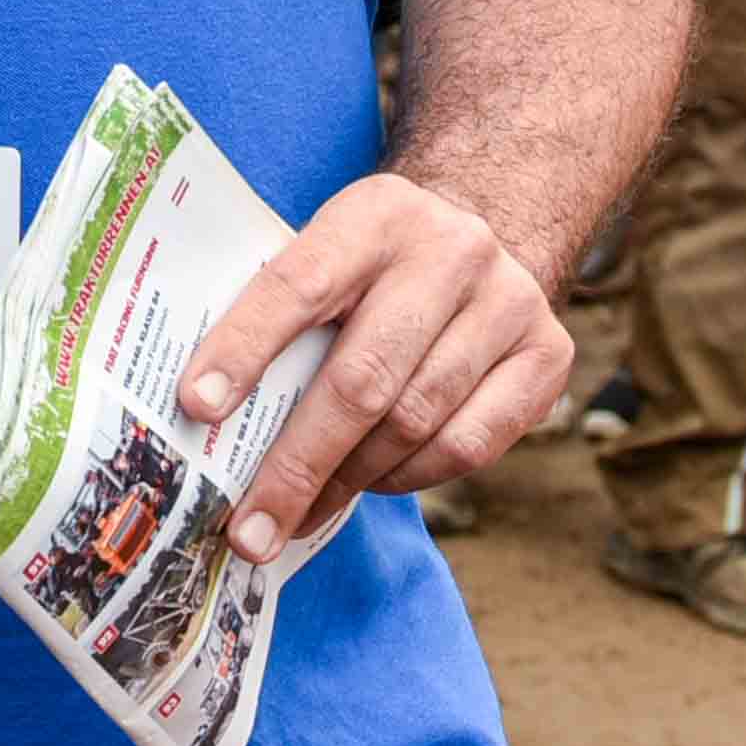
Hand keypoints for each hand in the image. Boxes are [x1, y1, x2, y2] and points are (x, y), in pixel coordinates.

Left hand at [172, 174, 569, 562]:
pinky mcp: (548, 354)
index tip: (197, 408)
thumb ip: (282, 312)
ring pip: (413, 422)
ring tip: (298, 514)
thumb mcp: (333, 249)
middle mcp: (450, 252)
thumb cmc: (378, 262)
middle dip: (296, 465)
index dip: (244, 348)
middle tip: (247, 531)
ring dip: (348, 482)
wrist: (493, 223)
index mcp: (374, 214)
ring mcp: (508, 302)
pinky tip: (372, 482)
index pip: (297, 284)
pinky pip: (467, 445)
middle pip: (362, 379)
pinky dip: (409, 477)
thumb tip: (207, 417)